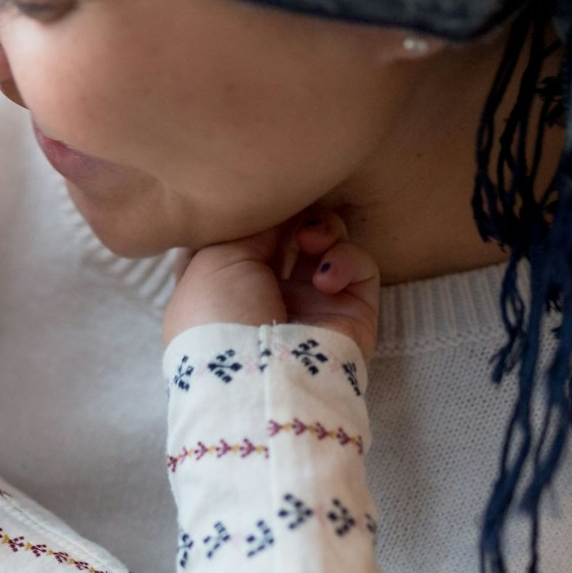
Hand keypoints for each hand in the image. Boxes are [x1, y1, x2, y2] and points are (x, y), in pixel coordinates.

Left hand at [163, 208, 379, 355]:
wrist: (258, 378)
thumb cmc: (218, 316)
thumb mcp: (213, 257)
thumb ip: (249, 222)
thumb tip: (280, 204)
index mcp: (221, 282)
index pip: (241, 232)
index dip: (251, 209)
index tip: (254, 194)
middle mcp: (263, 290)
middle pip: (286, 230)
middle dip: (290, 212)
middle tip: (291, 208)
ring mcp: (308, 301)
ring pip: (326, 240)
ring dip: (321, 229)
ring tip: (311, 241)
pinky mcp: (349, 312)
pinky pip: (359, 267)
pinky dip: (346, 261)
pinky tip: (325, 279)